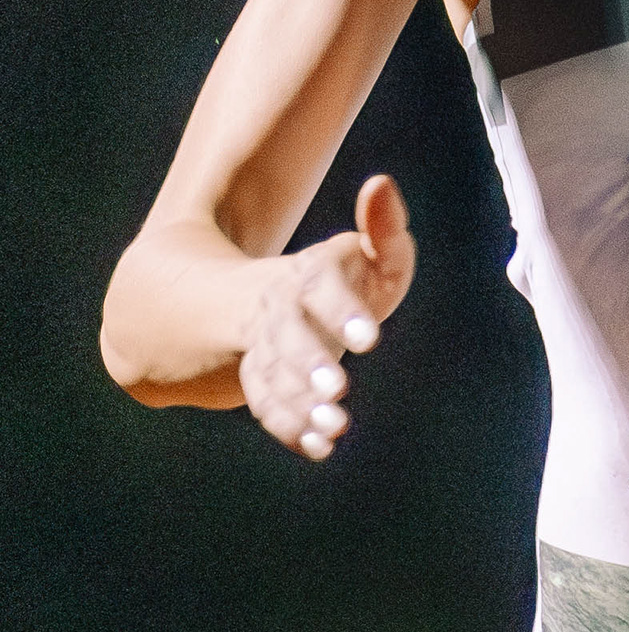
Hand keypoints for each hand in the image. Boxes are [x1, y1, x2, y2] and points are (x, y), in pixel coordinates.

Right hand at [235, 175, 415, 460]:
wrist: (243, 299)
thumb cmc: (331, 277)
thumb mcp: (357, 253)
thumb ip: (381, 229)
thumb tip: (381, 183)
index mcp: (303, 275)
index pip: (317, 287)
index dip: (342, 310)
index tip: (371, 339)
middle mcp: (275, 312)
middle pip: (284, 336)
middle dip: (308, 361)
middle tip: (336, 387)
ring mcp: (260, 349)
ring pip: (268, 374)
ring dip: (298, 402)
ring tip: (334, 425)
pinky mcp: (257, 379)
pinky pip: (265, 404)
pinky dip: (290, 426)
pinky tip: (319, 447)